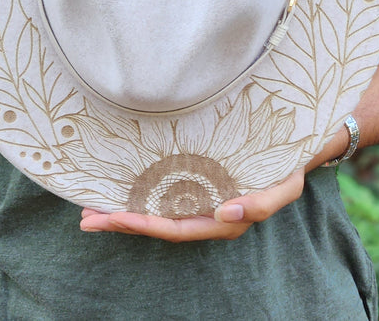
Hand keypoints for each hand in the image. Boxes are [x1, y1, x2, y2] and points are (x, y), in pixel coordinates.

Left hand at [79, 168, 304, 241]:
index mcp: (224, 218)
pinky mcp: (196, 185)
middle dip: (122, 223)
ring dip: (124, 213)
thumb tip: (225, 210)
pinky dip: (139, 196)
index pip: (177, 228)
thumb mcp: (285, 186)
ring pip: (156, 213)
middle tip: (86, 217)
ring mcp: (200, 202)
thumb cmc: (287, 167)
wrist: (292, 150)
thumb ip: (261, 203)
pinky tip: (119, 192)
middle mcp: (206, 214)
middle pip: (158, 225)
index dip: (146, 225)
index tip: (117, 218)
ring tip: (90, 210)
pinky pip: (163, 196)